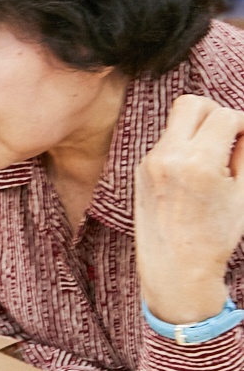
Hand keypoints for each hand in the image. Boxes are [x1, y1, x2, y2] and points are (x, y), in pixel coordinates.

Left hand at [136, 95, 243, 325]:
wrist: (174, 266)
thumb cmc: (216, 235)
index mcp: (197, 162)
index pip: (225, 115)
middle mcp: (168, 156)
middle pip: (191, 103)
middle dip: (216, 112)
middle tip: (230, 136)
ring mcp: (150, 161)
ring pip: (177, 121)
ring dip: (200, 128)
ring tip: (215, 157)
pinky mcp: (141, 168)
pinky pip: (167, 141)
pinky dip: (185, 145)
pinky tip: (196, 172)